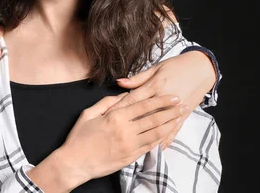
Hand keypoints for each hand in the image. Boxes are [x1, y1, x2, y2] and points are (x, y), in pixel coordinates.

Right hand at [53, 94, 186, 188]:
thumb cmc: (79, 138)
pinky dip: (161, 139)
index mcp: (114, 117)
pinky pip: (150, 147)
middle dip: (170, 110)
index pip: (143, 105)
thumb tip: (123, 95)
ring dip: (170, 124)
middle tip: (183, 104)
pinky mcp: (130, 157)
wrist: (75, 163)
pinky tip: (169, 134)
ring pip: (155, 132)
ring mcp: (129, 144)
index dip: (160, 100)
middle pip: (153, 118)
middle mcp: (125, 130)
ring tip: (180, 117)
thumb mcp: (88, 114)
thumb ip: (107, 103)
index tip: (172, 95)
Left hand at [116, 50, 215, 148]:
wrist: (202, 68)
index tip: (108, 116)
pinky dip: (167, 138)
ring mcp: (175, 108)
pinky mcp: (185, 114)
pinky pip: (175, 128)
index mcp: (154, 85)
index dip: (120, 107)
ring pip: (159, 123)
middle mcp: (163, 97)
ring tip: (134, 145)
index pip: (133, 99)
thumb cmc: (176, 65)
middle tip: (115, 133)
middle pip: (143, 113)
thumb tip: (119, 82)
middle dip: (129, 123)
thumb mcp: (156, 68)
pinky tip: (159, 147)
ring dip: (147, 134)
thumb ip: (138, 78)